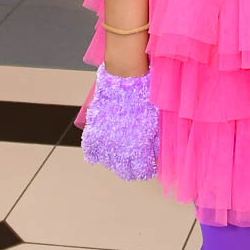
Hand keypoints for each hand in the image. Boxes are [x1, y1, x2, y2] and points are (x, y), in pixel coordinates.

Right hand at [82, 64, 158, 180]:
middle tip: (136, 160)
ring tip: (122, 151)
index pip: (142, 171)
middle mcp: (120, 149)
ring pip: (109, 164)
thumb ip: (156, 141)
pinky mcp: (93, 132)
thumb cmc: (145, 94)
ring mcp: (104, 141)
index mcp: (139, 147)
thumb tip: (157, 155)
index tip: (149, 164)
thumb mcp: (157, 119)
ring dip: (116, 161)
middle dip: (133, 168)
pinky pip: (91, 152)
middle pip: (125, 172)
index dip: (147, 169)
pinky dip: (97, 152)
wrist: (125, 77)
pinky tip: (105, 147)